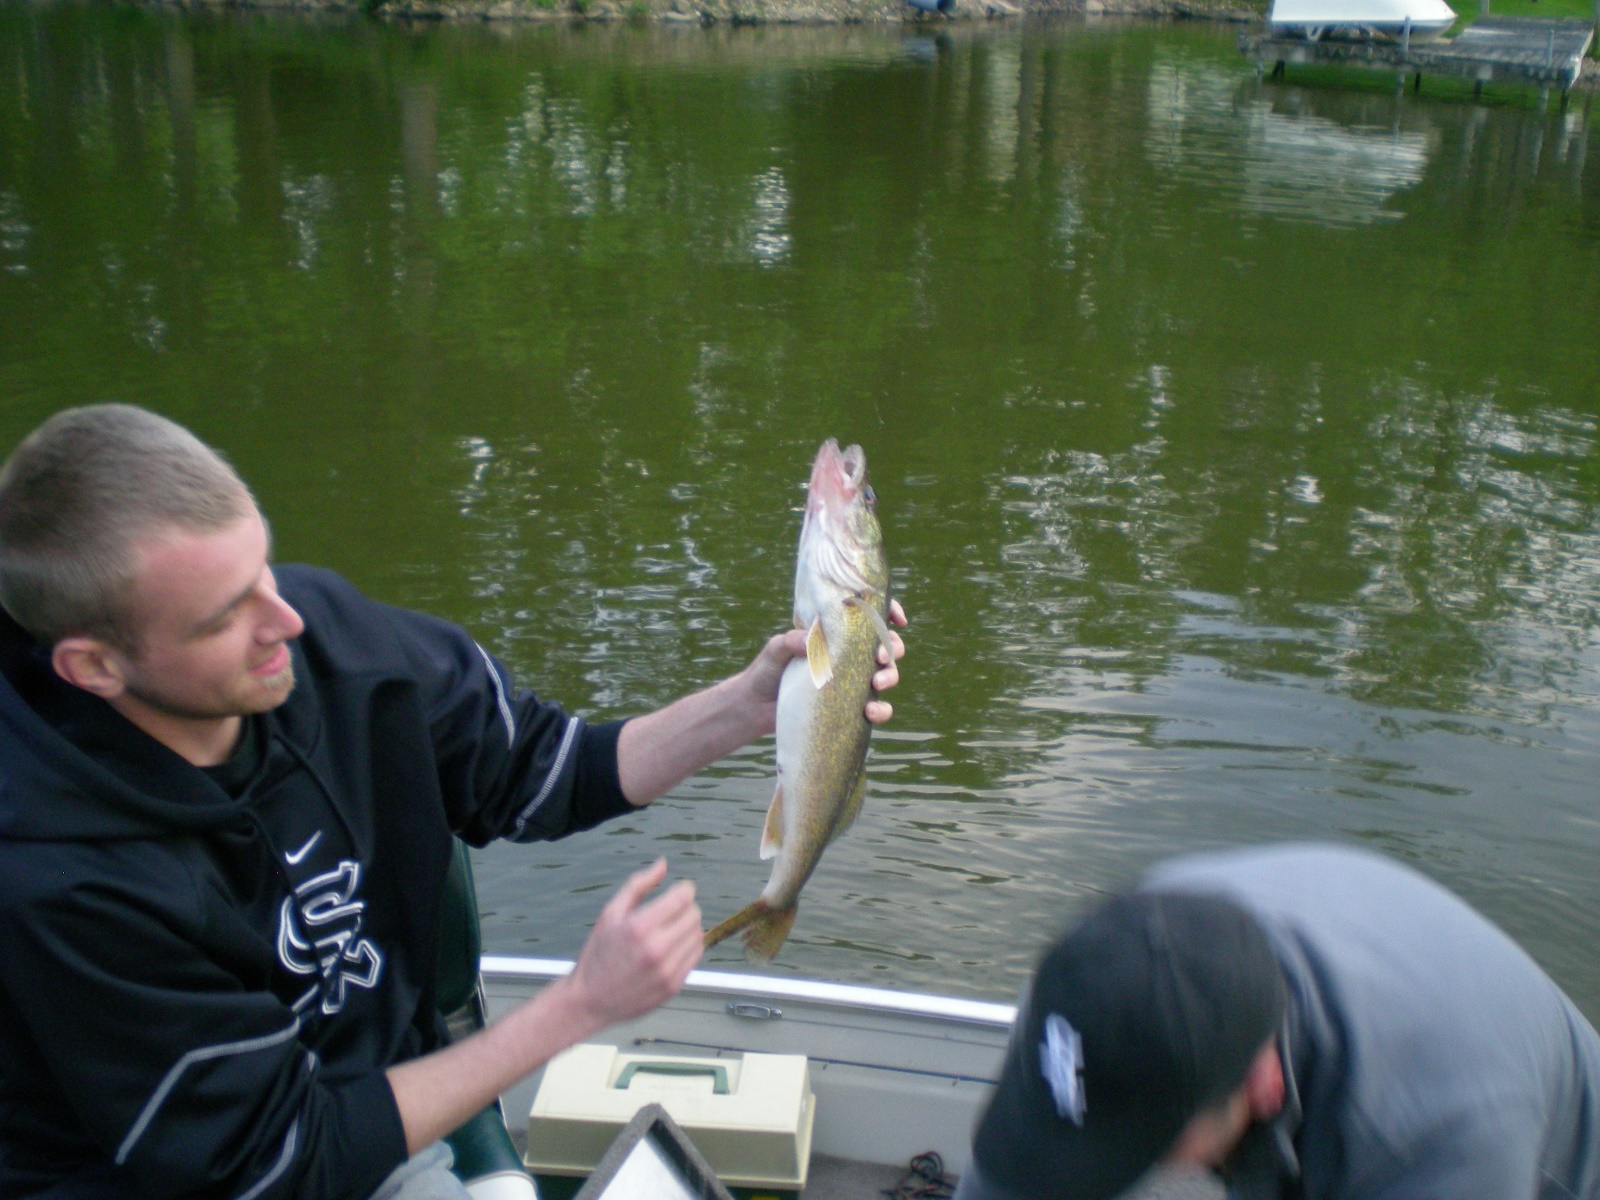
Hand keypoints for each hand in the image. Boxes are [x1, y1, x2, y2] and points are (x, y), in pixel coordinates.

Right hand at [565, 859, 701, 1028]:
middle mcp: (656, 950)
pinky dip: (688, 947)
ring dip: (689, 928)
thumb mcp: (610, 913)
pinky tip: (672, 947)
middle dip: (686, 908)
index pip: (683, 898)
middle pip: (694, 915)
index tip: (679, 891)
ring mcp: (667, 971)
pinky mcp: (673, 986)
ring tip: (669, 931)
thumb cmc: (598, 953)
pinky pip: (696, 956)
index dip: (684, 889)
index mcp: (638, 927)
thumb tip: (663, 864)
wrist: (590, 1000)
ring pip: (698, 935)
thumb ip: (638, 885)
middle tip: (671, 912)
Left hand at [749, 600, 906, 725]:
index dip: (889, 612)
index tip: (898, 619)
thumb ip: (790, 641)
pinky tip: (871, 712)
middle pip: (886, 645)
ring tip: (878, 684)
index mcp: (836, 633)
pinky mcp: (850, 706)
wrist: (756, 708)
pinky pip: (877, 708)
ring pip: (887, 674)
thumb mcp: (775, 649)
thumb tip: (810, 642)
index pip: (868, 616)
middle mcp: (848, 655)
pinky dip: (882, 710)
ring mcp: (851, 681)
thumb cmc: (766, 671)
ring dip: (891, 676)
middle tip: (881, 657)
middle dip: (892, 648)